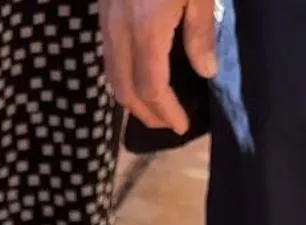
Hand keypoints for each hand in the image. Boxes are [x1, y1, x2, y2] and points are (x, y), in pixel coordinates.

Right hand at [100, 0, 216, 133]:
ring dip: (131, 99)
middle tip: (168, 124)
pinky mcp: (103, 13)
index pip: (152, 88)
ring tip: (154, 107)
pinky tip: (138, 77)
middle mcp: (119, 33)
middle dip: (146, 114)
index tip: (182, 126)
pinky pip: (109, 58)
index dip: (166, 112)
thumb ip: (201, 30)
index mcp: (147, 28)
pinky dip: (123, 78)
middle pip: (125, 91)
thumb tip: (206, 71)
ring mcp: (107, 23)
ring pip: (112, 76)